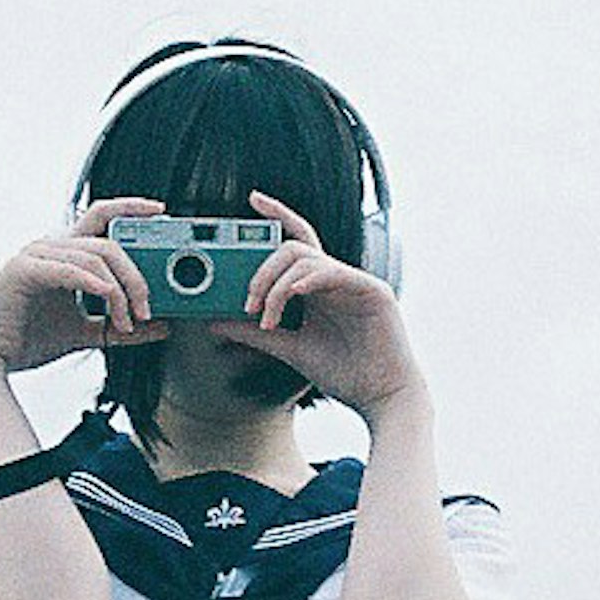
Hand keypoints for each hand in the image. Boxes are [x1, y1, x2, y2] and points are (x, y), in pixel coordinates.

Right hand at [0, 195, 176, 373]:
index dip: (130, 208)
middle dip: (136, 275)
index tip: (159, 211)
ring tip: (127, 321)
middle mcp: (51, 248)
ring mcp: (36, 255)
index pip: (101, 217)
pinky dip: (94, 283)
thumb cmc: (28, 340)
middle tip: (147, 308)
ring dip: (120, 290)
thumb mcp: (86, 333)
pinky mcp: (24, 270)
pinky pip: (69, 269)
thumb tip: (161, 327)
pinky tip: (108, 298)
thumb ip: (120, 328)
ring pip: (95, 257)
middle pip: (108, 243)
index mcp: (64, 255)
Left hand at [201, 189, 426, 418]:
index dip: (277, 216)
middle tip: (248, 301)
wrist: (383, 398)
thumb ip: (256, 333)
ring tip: (265, 315)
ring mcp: (356, 283)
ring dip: (276, 284)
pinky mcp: (373, 292)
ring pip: (307, 258)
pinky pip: (334, 272)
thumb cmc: (346, 373)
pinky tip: (293, 294)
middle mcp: (337, 279)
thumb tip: (216, 323)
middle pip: (294, 247)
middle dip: (262, 269)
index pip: (296, 242)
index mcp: (320, 288)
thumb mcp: (290, 349)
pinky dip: (308, 280)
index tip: (252, 200)